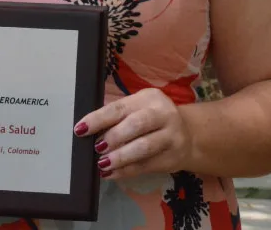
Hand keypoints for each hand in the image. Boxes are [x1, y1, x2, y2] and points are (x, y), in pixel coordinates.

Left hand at [74, 88, 190, 179]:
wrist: (190, 134)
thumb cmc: (154, 118)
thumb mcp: (139, 108)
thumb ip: (119, 116)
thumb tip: (89, 130)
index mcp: (149, 98)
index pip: (120, 107)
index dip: (98, 119)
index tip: (80, 129)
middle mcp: (163, 114)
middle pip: (136, 125)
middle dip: (113, 137)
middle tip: (97, 148)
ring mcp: (171, 136)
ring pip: (143, 148)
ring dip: (119, 157)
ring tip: (102, 164)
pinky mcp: (172, 158)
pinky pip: (146, 166)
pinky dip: (126, 171)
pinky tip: (111, 173)